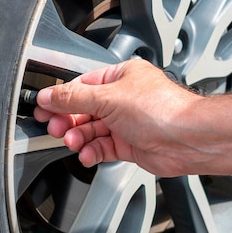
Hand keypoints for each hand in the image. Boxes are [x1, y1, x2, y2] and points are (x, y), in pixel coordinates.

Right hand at [33, 59, 208, 175]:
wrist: (188, 139)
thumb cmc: (161, 110)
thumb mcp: (108, 98)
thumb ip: (74, 98)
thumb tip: (48, 95)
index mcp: (120, 77)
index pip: (82, 85)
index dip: (61, 97)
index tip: (43, 107)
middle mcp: (124, 98)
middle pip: (85, 109)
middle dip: (68, 120)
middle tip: (54, 127)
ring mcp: (127, 122)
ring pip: (92, 130)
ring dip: (79, 137)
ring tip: (72, 142)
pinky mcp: (130, 145)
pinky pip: (103, 148)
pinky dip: (92, 152)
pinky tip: (86, 155)